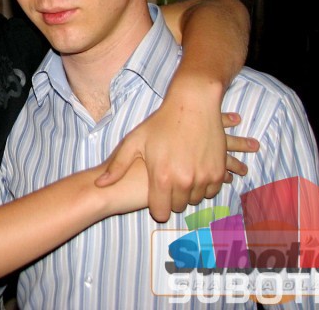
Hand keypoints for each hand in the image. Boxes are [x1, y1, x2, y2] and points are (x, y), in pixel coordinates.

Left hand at [95, 106, 258, 222]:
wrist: (193, 104)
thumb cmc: (161, 122)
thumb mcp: (134, 141)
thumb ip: (117, 166)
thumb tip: (99, 184)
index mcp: (162, 177)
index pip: (161, 212)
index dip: (157, 206)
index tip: (156, 196)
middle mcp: (184, 181)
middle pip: (178, 207)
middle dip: (172, 197)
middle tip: (168, 179)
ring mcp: (204, 177)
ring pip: (195, 199)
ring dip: (188, 191)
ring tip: (180, 172)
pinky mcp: (219, 172)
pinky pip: (211, 190)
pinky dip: (204, 184)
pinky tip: (194, 170)